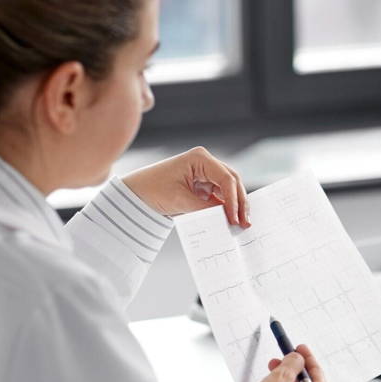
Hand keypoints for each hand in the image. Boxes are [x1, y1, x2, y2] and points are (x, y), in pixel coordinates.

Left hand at [121, 146, 249, 225]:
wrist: (135, 193)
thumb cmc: (152, 189)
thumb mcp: (180, 200)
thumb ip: (206, 208)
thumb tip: (227, 218)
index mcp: (200, 158)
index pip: (226, 178)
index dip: (234, 199)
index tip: (235, 218)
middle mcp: (206, 163)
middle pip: (232, 182)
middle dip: (240, 202)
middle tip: (245, 222)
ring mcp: (206, 174)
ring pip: (230, 189)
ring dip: (236, 205)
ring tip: (241, 224)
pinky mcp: (203, 185)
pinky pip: (220, 196)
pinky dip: (226, 208)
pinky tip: (231, 220)